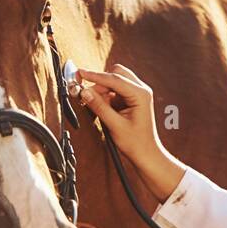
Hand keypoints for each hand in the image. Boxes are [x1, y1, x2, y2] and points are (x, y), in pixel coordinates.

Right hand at [76, 64, 185, 199]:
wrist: (146, 154)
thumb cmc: (136, 143)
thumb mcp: (115, 125)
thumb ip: (99, 107)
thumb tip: (84, 92)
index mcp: (141, 94)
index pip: (115, 79)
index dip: (95, 75)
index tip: (80, 73)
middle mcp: (141, 90)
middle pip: (115, 74)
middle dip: (99, 83)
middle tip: (85, 93)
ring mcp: (136, 94)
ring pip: (113, 82)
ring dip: (101, 90)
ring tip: (92, 104)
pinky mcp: (131, 99)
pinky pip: (114, 91)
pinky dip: (104, 96)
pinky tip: (99, 107)